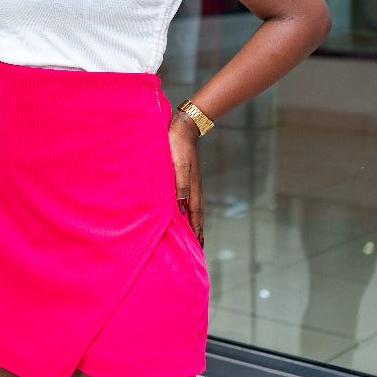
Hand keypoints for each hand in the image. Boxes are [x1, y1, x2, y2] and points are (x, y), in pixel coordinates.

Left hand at [168, 114, 204, 247]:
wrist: (182, 129)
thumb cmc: (177, 148)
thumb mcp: (178, 168)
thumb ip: (181, 188)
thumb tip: (183, 209)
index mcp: (193, 189)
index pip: (196, 216)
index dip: (196, 232)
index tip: (198, 247)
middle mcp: (195, 189)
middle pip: (198, 215)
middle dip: (198, 231)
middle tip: (199, 247)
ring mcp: (193, 183)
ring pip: (195, 208)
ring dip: (195, 222)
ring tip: (195, 234)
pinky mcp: (188, 177)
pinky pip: (191, 199)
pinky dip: (191, 210)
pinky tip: (186, 211)